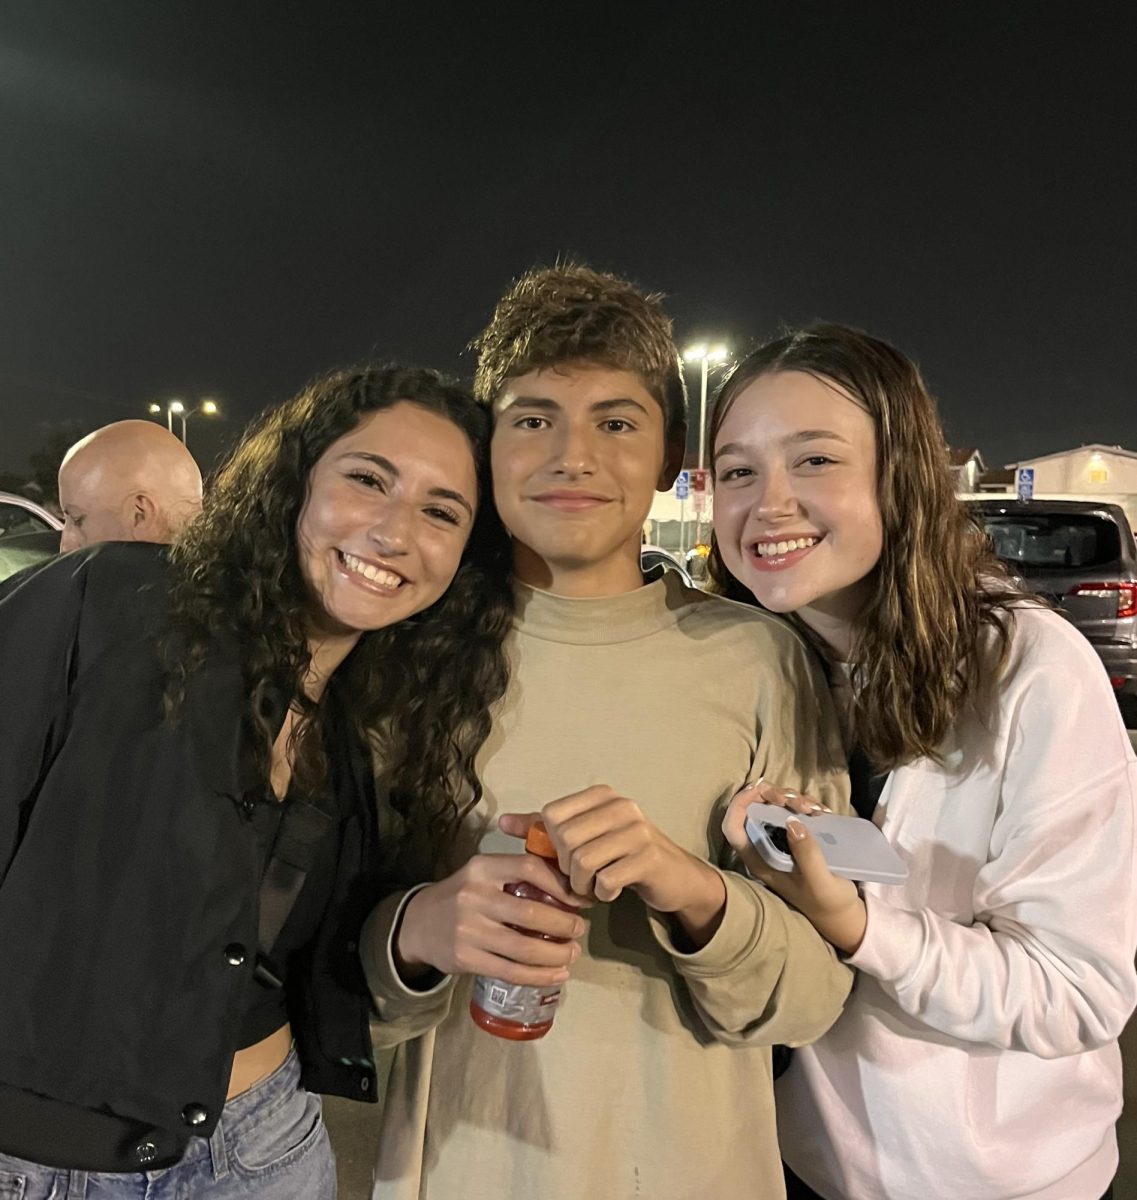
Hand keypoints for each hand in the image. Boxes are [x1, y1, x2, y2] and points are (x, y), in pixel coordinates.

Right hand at [395, 854, 587, 986]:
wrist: (418, 924)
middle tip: (580, 930)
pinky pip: (511, 971)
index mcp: (483, 867)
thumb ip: (518, 875)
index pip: (529, 868)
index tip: (580, 899)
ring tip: (572, 953)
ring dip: (556, 954)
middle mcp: (474, 896)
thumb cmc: (463, 895)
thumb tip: (570, 887)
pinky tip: (557, 974)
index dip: (561, 885)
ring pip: (523, 947)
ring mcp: (468, 930)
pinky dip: (539, 975)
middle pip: (531, 912)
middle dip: (564, 924)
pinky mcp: (466, 959)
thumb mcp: (484, 873)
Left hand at [500, 785, 726, 947]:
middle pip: (564, 839)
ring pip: (582, 861)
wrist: (674, 875)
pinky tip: (609, 892)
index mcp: (601, 795)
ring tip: (591, 888)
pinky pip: (605, 880)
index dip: (551, 844)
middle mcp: (620, 805)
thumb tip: (503, 822)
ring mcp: (637, 829)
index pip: (552, 815)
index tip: (565, 859)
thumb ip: (544, 829)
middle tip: (578, 879)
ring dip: (581, 885)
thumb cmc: (623, 855)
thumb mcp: (586, 836)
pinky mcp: (648, 857)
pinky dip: (601, 893)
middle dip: (565, 868)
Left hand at [722, 782, 866, 954]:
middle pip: (754, 810)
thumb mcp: (819, 881)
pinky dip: (804, 804)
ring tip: (815, 809)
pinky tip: (821, 811)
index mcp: (761, 861)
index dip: (739, 803)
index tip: (761, 790)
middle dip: (773, 797)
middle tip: (797, 802)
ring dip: (792, 799)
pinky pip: (792, 812)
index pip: (733, 828)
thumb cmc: (827, 903)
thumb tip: (792, 821)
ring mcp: (780, 842)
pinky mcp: (795, 838)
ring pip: (774, 807)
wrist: (842, 914)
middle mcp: (765, 849)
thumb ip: (806, 853)